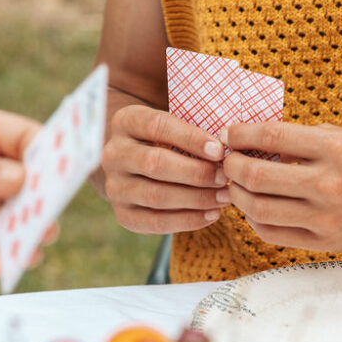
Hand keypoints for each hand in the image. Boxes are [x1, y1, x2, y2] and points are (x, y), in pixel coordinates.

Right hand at [100, 104, 226, 234]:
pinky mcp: (123, 214)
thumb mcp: (170, 120)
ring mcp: (115, 186)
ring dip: (196, 198)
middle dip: (195, 172)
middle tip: (225, 177)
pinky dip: (187, 220)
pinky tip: (212, 214)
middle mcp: (113, 154)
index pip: (157, 126)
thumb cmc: (165, 136)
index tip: (220, 150)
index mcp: (125, 121)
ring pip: (156, 195)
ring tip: (224, 197)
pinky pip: (155, 222)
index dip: (190, 138)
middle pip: (155, 163)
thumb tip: (228, 142)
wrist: (134, 159)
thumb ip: (192, 124)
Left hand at [220, 122, 341, 251]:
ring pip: (259, 209)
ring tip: (236, 184)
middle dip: (232, 166)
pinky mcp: (323, 241)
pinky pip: (273, 232)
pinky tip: (254, 206)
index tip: (230, 134)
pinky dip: (255, 219)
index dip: (242, 134)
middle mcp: (328, 183)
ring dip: (238, 194)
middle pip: (257, 176)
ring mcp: (325, 217)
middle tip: (227, 160)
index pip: (272, 137)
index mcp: (336, 149)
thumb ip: (305, 139)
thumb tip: (258, 140)